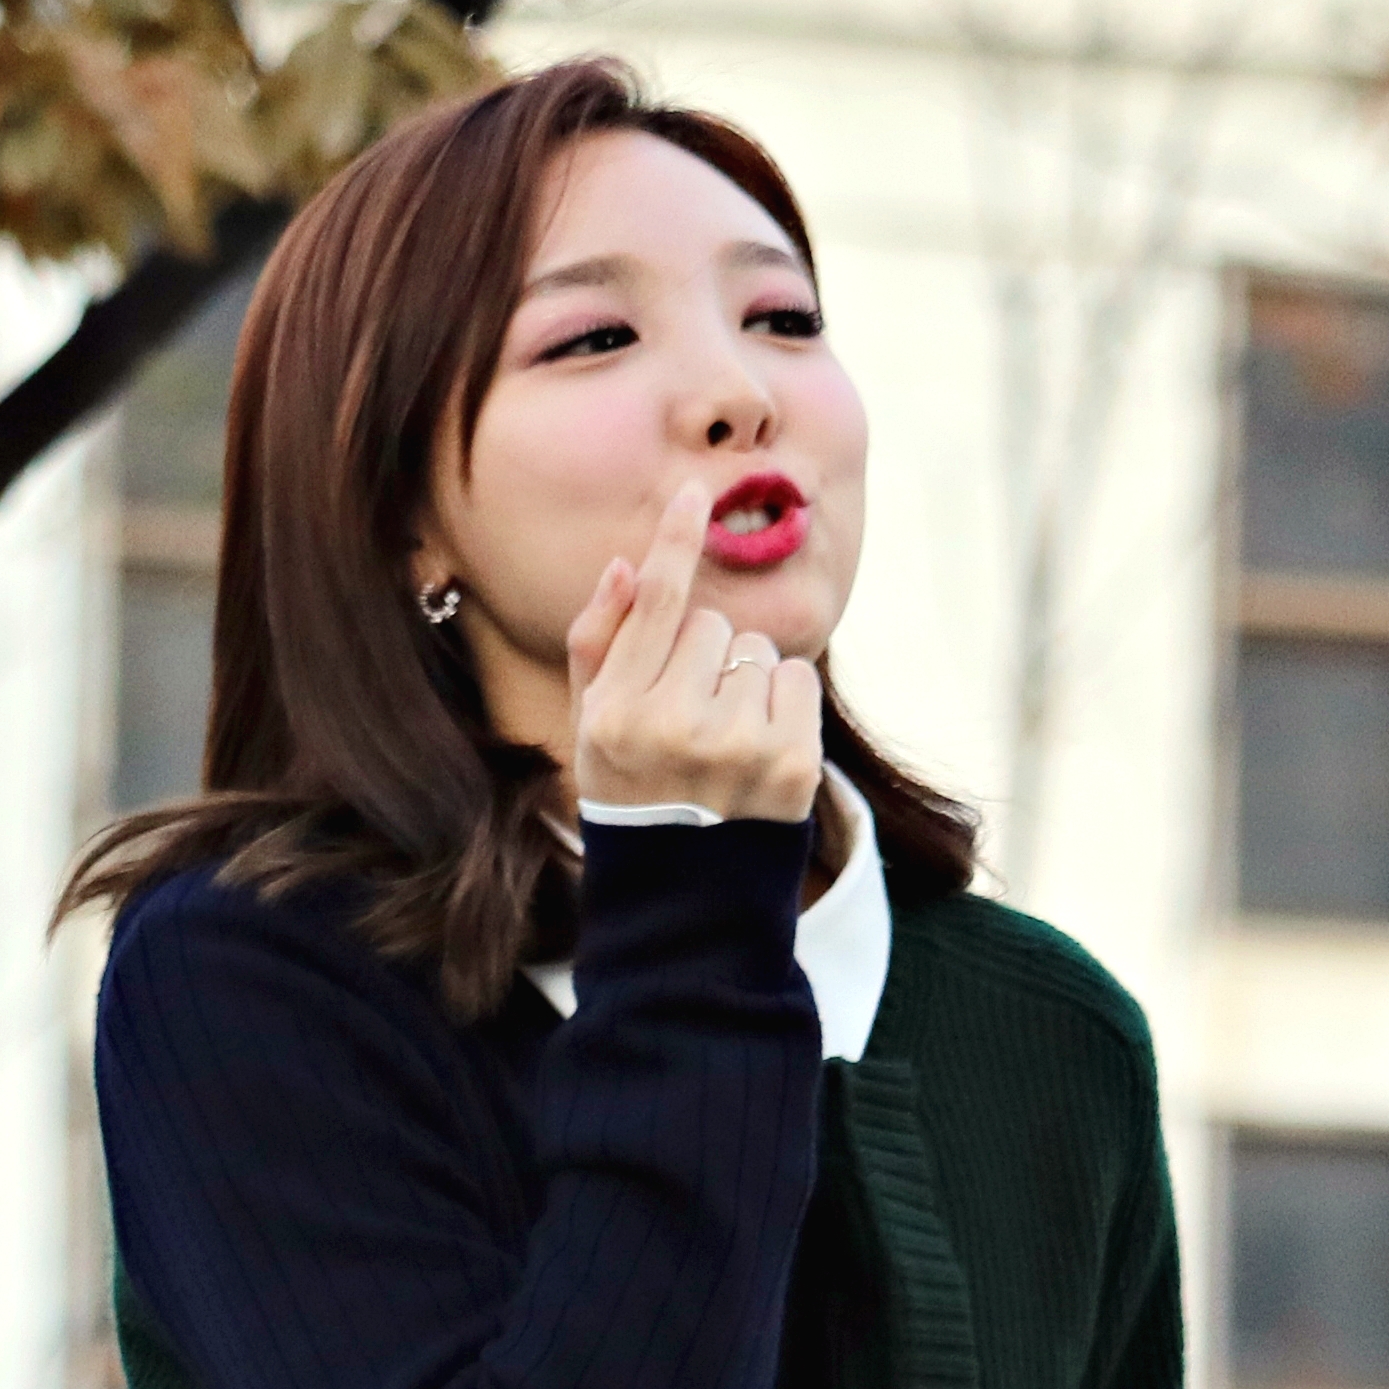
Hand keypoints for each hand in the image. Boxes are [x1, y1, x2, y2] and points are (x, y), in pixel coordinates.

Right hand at [567, 481, 822, 825]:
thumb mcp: (592, 727)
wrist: (686, 895)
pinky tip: (760, 753)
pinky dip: (785, 707)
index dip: (676, 543)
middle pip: (714, 627)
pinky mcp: (792, 764)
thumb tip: (624, 565)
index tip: (696, 494)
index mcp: (617, 715)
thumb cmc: (634, 792)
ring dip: (748, 685)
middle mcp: (673, 728)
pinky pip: (797, 681)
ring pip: (757, 653)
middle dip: (708, 660)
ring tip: (727, 745)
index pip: (656, 606)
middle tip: (693, 722)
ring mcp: (737, 747)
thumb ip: (598, 644)